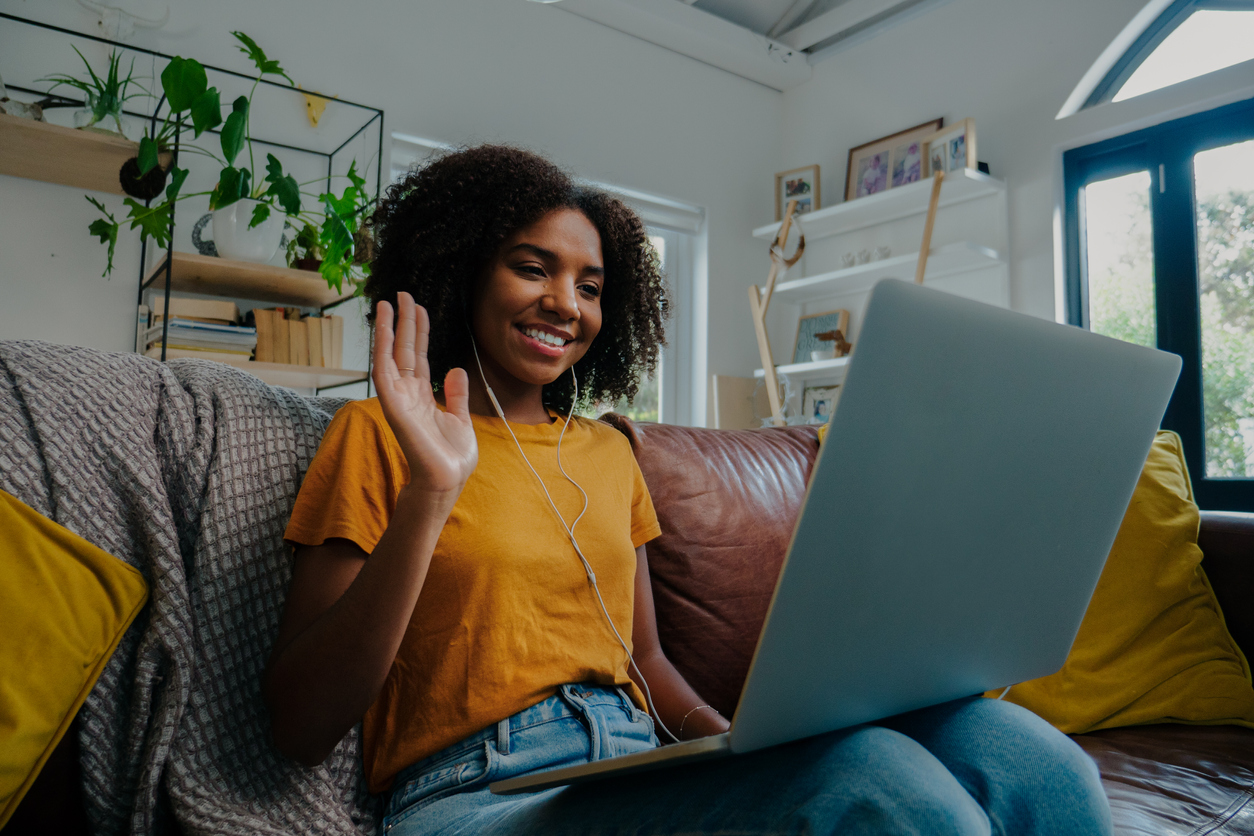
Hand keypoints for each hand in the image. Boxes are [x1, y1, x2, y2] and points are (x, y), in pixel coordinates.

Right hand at [372, 292, 477, 503]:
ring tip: (389, 301)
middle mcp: (408, 393)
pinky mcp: (393, 405)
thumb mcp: (460, 418)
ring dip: (390, 328)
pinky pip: (383, 371)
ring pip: (392, 355)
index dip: (420, 331)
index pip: (420, 356)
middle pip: (406, 349)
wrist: (446, 481)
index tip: (419, 307)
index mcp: (423, 396)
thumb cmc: (452, 458)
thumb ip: (457, 394)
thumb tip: (456, 369)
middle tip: (403, 293)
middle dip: (405, 321)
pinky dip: (382, 348)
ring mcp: (398, 398)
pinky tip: (383, 327)